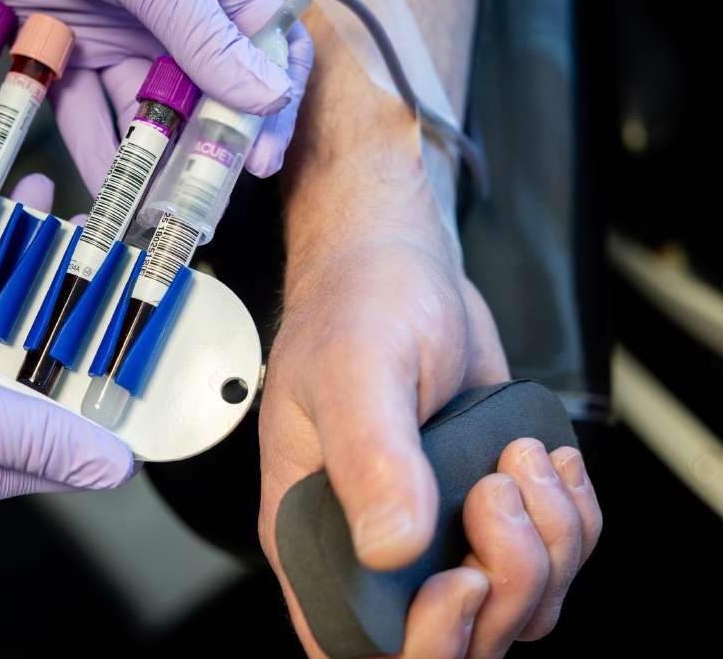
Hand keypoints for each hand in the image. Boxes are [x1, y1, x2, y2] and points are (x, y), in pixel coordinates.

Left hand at [0, 0, 313, 189]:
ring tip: (150, 209)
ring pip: (142, 112)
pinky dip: (90, 147)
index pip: (269, 50)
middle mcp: (171, 16)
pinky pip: (83, 108)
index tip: (258, 160)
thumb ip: (207, 37)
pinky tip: (103, 185)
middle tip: (199, 204)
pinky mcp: (63, 48)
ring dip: (147, 160)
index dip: (271, 108)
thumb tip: (271, 96)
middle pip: (204, 96)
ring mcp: (116, 33)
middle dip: (204, 151)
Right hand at [257, 121, 602, 654]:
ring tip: (522, 458)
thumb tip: (393, 546)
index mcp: (313, 531)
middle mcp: (371, 545)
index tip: (457, 578)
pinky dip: (574, 522)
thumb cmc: (356, 306)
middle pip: (456, 642)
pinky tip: (550, 461)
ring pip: (516, 608)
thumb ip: (369, 457)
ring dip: (550, 544)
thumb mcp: (356, 371)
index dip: (419, 646)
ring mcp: (434, 532)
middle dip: (507, 580)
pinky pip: (552, 563)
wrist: (400, 266)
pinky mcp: (483, 510)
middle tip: (497, 490)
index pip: (354, 645)